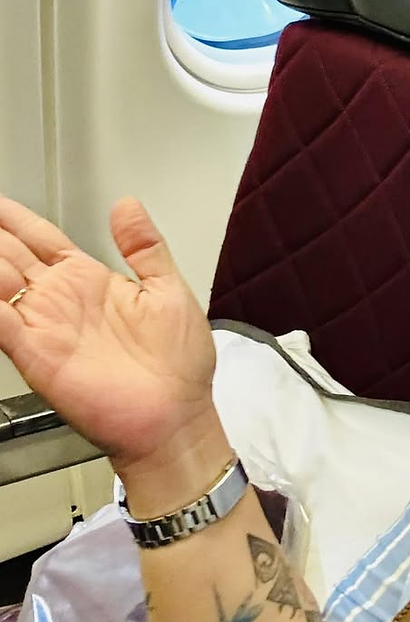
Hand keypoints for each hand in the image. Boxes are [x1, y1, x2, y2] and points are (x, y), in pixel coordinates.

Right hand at [0, 195, 216, 471]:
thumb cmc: (179, 364)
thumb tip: (127, 205)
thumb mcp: (168, 290)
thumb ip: (145, 247)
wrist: (176, 416)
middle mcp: (61, 301)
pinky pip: (0, 325)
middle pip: (11, 256)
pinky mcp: (38, 356)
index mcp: (90, 281)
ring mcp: (45, 328)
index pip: (42, 240)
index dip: (17, 219)